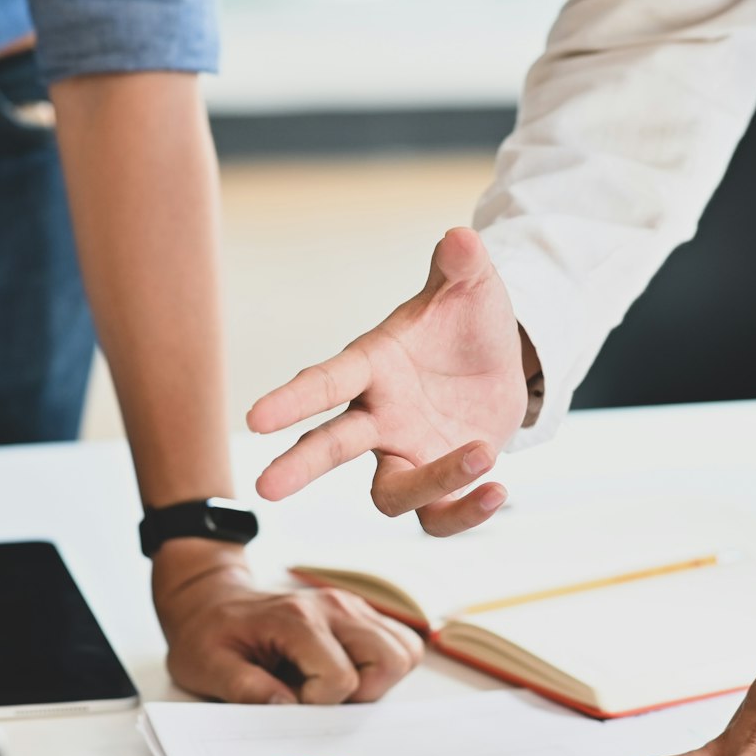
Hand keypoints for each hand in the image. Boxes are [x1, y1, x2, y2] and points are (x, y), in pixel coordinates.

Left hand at [154, 540, 422, 703]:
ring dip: (377, 680)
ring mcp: (350, 606)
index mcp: (296, 619)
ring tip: (335, 684)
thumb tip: (287, 709)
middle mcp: (333, 607)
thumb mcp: (208, 666)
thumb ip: (245, 689)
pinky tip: (348, 671)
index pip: (341, 679)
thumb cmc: (209, 634)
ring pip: (404, 651)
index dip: (318, 703)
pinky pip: (399, 642)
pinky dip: (383, 665)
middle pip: (390, 660)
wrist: (209, 599)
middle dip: (362, 694)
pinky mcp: (358, 613)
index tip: (289, 698)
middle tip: (321, 695)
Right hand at [247, 228, 532, 535]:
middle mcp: (378, 418)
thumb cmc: (466, 322)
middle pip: (329, 447)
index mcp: (373, 367)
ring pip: (390, 493)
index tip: (256, 418)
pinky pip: (439, 517)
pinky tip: (500, 491)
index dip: (292, 400)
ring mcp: (404, 455)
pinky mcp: (437, 484)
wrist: (496, 365)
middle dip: (299, 466)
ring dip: (432, 481)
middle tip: (266, 489)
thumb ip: (462, 265)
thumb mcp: (470, 287)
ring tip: (482, 451)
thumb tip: (460, 237)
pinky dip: (467, 512)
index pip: (326, 382)